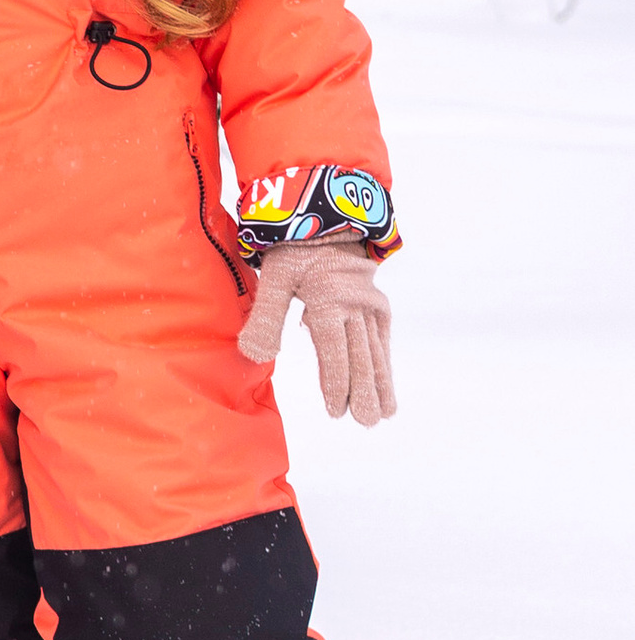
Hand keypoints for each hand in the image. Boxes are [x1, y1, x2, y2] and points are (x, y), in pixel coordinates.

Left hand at [239, 243, 395, 427]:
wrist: (330, 217)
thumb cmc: (294, 249)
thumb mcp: (273, 277)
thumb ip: (265, 317)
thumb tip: (253, 355)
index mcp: (328, 301)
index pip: (332, 350)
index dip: (335, 382)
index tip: (336, 411)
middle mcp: (354, 307)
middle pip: (359, 356)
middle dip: (363, 391)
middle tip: (366, 422)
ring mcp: (370, 307)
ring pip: (375, 352)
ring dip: (380, 384)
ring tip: (384, 414)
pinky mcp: (377, 306)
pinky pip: (381, 341)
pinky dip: (385, 365)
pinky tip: (387, 388)